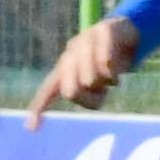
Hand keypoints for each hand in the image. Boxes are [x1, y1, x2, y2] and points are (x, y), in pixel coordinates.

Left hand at [24, 15, 139, 125]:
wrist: (127, 30)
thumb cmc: (112, 64)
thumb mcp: (101, 87)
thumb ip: (91, 99)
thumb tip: (79, 91)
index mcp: (64, 69)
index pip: (48, 90)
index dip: (39, 108)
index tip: (31, 128)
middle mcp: (70, 54)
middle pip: (71, 92)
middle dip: (90, 97)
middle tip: (103, 89)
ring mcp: (84, 40)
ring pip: (90, 79)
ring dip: (107, 83)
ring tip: (114, 75)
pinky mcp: (103, 30)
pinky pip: (106, 62)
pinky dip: (114, 72)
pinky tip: (119, 70)